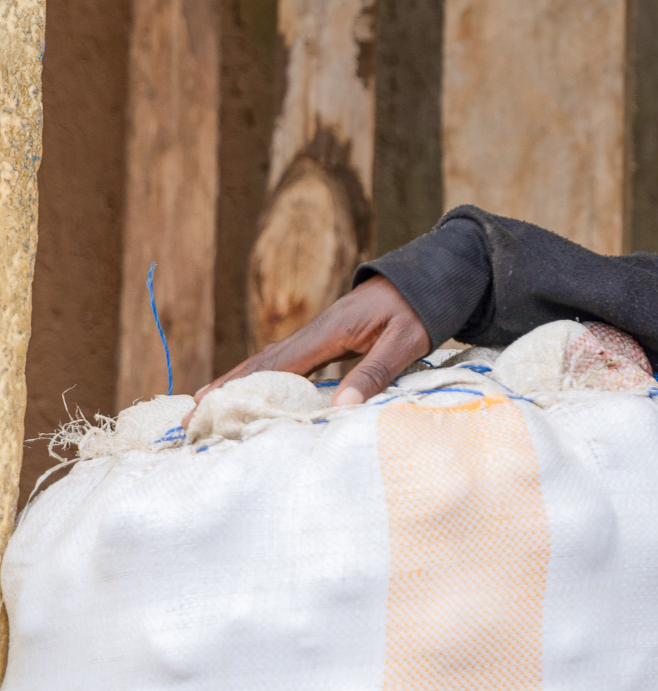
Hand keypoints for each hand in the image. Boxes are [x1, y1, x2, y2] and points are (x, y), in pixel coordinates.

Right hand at [186, 277, 431, 424]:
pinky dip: (268, 377)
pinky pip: (292, 361)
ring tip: (208, 406)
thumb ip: (375, 372)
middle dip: (226, 387)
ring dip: (241, 382)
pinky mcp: (332, 338)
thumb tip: (341, 408)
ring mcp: (323, 333)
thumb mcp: (406, 341)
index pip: (276, 364)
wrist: (435, 275)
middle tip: (189, 415)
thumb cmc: (423, 307)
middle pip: (263, 361)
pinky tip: (257, 392)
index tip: (207, 406)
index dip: (240, 386)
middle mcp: (318, 330)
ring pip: (273, 361)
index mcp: (330, 330)